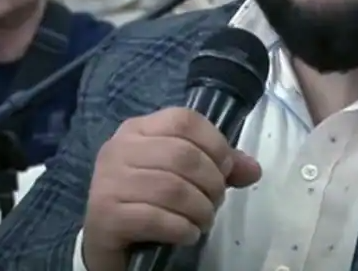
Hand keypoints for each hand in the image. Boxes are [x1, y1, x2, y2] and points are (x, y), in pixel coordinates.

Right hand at [82, 107, 261, 270]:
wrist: (107, 237)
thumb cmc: (148, 199)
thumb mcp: (184, 175)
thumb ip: (218, 166)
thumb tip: (253, 170)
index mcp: (138, 129)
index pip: (185, 120)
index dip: (215, 144)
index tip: (225, 170)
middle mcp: (118, 148)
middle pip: (183, 155)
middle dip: (211, 183)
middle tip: (215, 203)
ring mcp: (107, 181)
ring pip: (172, 189)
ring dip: (200, 210)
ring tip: (203, 221)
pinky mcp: (104, 214)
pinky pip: (155, 218)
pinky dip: (181, 229)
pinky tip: (187, 235)